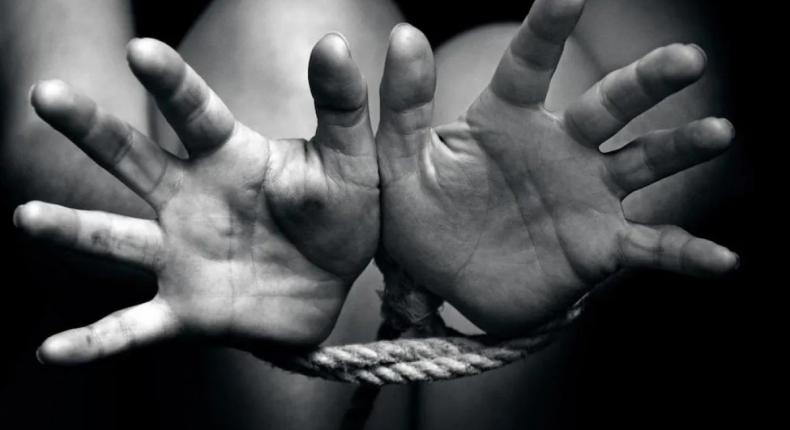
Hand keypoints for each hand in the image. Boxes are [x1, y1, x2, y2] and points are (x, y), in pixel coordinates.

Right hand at [15, 35, 378, 363]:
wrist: (335, 284)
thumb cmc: (340, 212)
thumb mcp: (350, 161)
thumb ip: (342, 105)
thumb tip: (334, 41)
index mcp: (230, 157)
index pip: (195, 112)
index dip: (170, 82)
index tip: (141, 50)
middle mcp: (190, 200)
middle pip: (131, 159)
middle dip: (91, 128)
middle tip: (45, 94)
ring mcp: (180, 255)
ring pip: (115, 240)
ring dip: (70, 228)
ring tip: (26, 216)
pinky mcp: (183, 310)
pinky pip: (131, 328)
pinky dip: (93, 341)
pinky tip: (50, 353)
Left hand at [376, 0, 737, 335]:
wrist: (445, 280)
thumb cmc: (422, 216)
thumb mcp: (400, 162)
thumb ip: (403, 104)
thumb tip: (406, 31)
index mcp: (507, 117)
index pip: (531, 60)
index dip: (550, 25)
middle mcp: (559, 146)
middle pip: (610, 103)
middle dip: (648, 81)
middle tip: (688, 58)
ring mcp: (586, 193)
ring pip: (643, 161)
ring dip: (681, 148)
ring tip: (718, 132)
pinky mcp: (600, 244)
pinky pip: (651, 245)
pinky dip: (687, 253)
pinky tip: (724, 260)